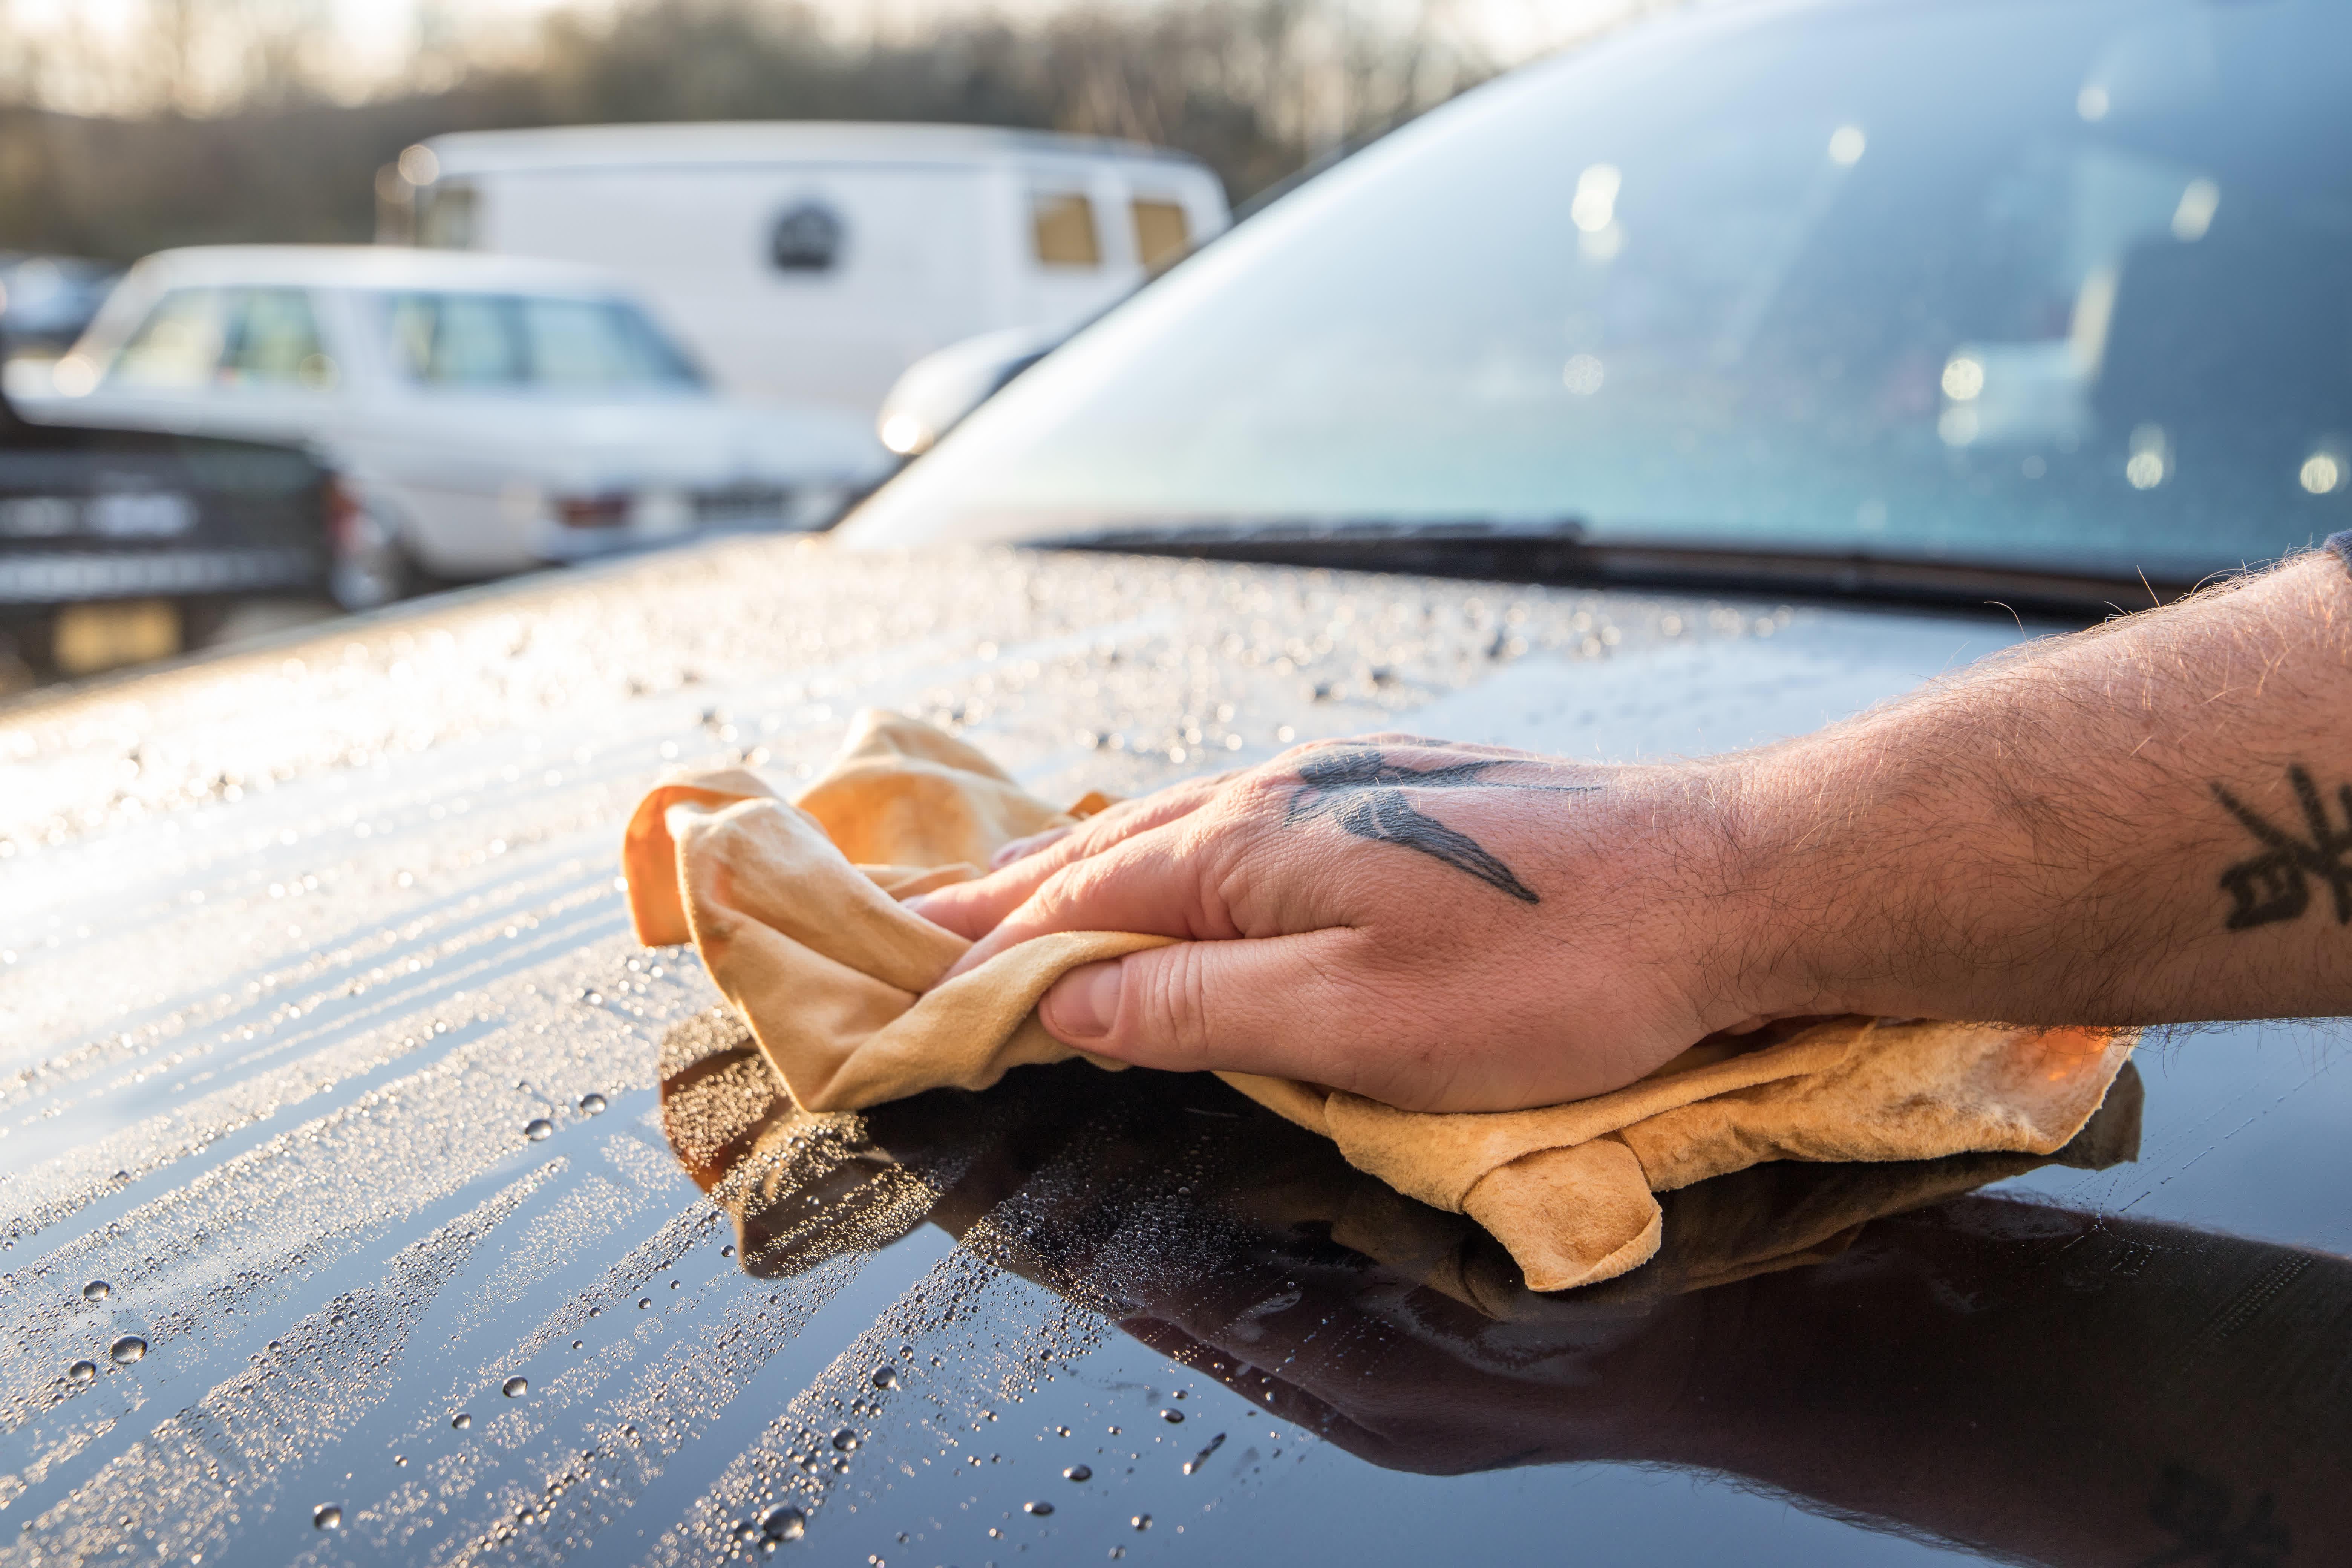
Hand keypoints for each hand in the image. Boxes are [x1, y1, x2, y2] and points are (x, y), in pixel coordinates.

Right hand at [910, 735, 1767, 1111]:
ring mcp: (1347, 785)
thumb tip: (1070, 1007)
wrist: (1724, 884)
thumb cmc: (1554, 968)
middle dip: (1013, 893)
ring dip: (1088, 868)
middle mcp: (1284, 795)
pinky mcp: (1403, 799)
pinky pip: (1242, 824)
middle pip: (1111, 849)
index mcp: (1253, 847)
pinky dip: (1172, 855)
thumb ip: (1203, 1011)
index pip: (1080, 902)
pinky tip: (1176, 869)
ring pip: (1178, 829)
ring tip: (1022, 894)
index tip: (907, 971)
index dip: (990, 945)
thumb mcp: (1357, 1024)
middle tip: (925, 921)